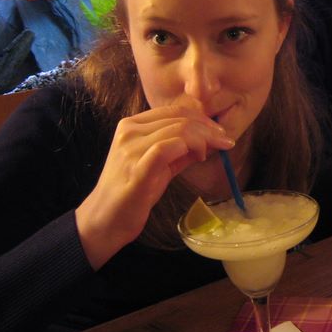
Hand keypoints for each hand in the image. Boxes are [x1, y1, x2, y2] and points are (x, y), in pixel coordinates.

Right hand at [76, 104, 233, 269]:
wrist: (105, 221)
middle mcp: (129, 131)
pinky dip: (190, 148)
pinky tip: (199, 157)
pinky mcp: (137, 167)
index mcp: (132, 125)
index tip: (219, 132)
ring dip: (204, 139)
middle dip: (209, 128)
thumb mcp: (159, 164)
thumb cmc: (133, 192)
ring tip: (212, 152)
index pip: (174, 110)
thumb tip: (210, 139)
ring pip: (178, 130)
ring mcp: (131, 148)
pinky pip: (168, 147)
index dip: (202, 118)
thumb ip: (181, 149)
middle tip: (226, 141)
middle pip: (180, 118)